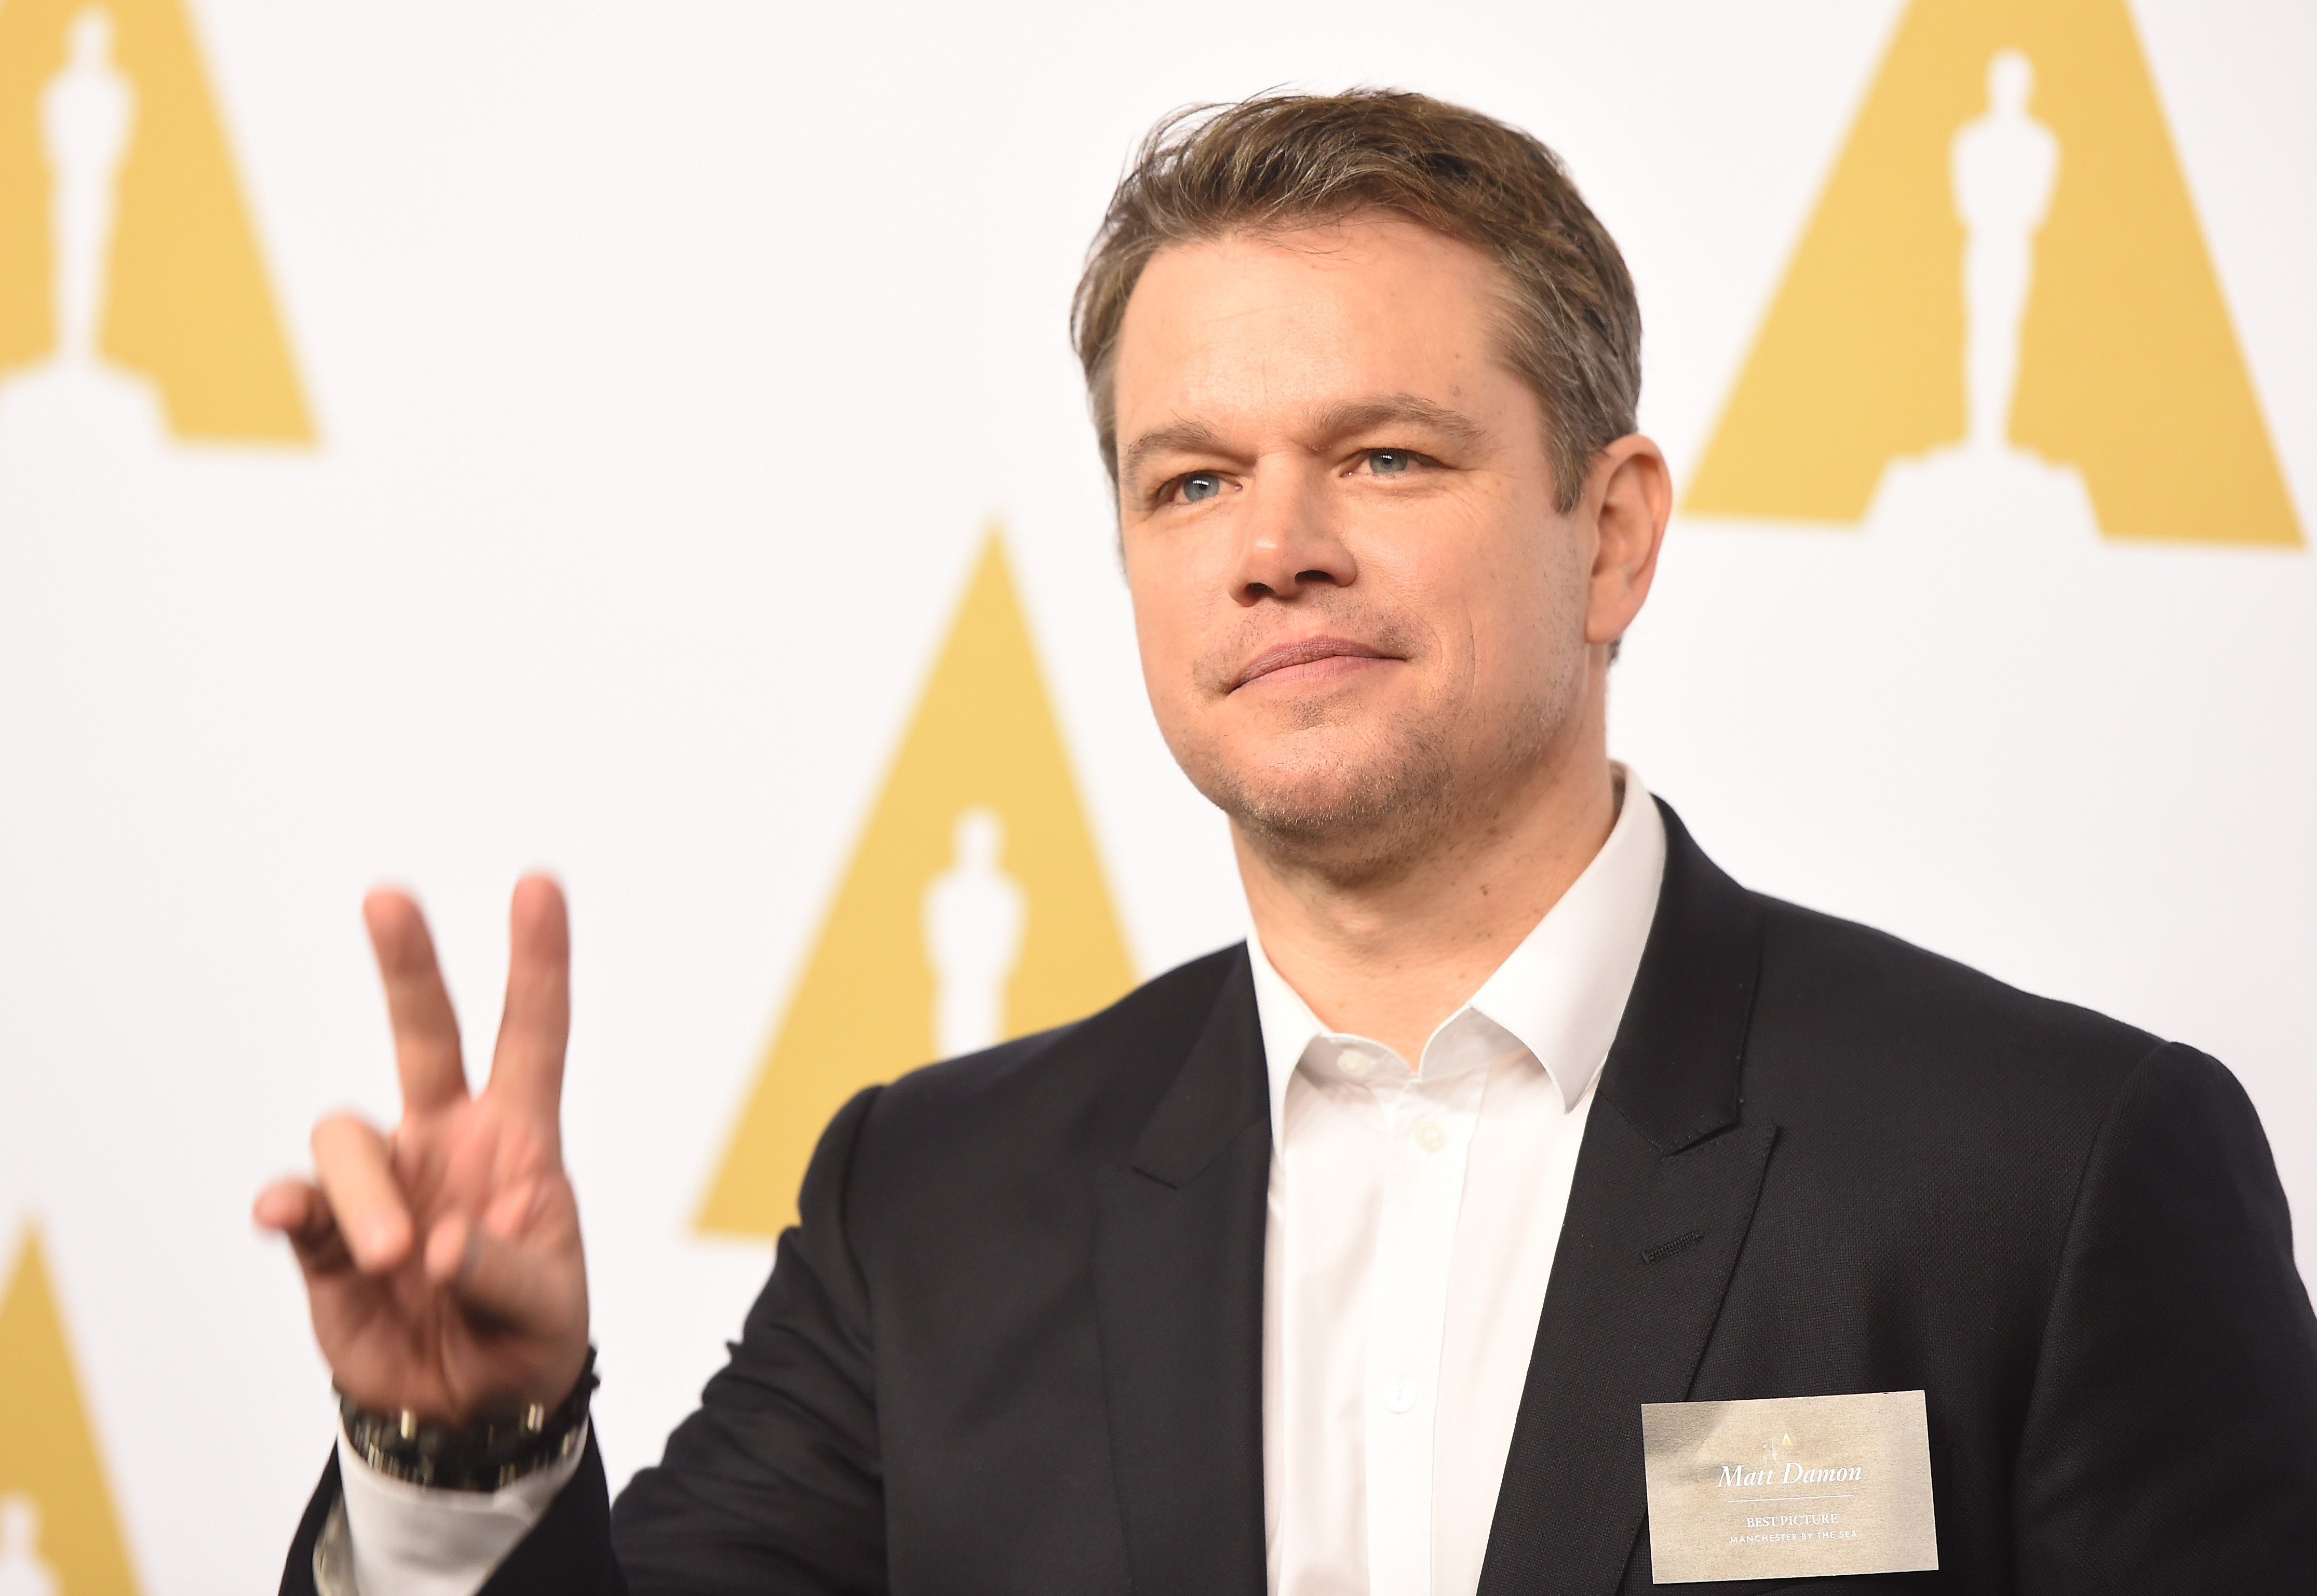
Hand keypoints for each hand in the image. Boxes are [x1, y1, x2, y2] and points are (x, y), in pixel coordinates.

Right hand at [254, 875, 589, 1424]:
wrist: (467, 1415)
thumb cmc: (524, 1340)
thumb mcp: (546, 1310)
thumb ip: (502, 1270)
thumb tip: (437, 1244)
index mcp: (519, 1141)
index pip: (533, 1034)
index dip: (538, 961)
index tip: (539, 884)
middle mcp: (446, 1141)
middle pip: (424, 1033)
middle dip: (407, 963)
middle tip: (387, 897)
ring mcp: (384, 1182)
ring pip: (348, 1137)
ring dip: (365, 1192)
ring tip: (397, 1259)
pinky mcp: (326, 1237)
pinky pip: (296, 1203)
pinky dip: (291, 1206)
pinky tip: (287, 1220)